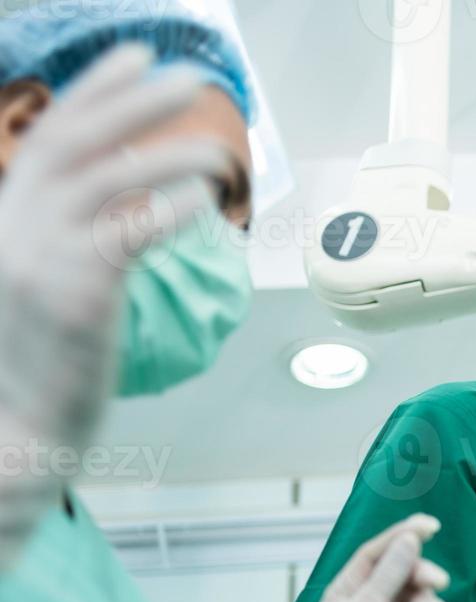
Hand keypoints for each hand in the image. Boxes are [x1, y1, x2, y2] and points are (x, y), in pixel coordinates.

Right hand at [0, 46, 227, 570]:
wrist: (12, 432)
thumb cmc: (38, 364)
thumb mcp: (42, 282)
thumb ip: (67, 232)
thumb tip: (123, 192)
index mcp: (7, 220)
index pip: (50, 136)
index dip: (93, 91)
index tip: (134, 56)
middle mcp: (13, 227)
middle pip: (73, 142)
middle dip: (130, 101)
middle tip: (186, 76)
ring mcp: (37, 258)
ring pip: (104, 181)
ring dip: (163, 154)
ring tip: (215, 149)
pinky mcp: (72, 295)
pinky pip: (126, 234)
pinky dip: (166, 210)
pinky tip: (202, 202)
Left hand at [285, 515, 453, 601]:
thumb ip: (389, 574)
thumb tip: (409, 539)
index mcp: (346, 591)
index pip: (374, 553)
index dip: (400, 535)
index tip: (428, 525)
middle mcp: (369, 599)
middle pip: (401, 567)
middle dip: (420, 572)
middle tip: (436, 581)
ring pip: (420, 590)